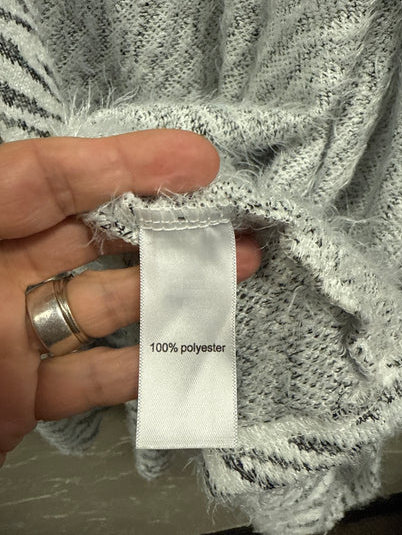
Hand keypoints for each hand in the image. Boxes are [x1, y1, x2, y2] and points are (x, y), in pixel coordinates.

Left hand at [0, 129, 260, 466]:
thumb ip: (11, 188)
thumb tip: (133, 159)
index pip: (56, 175)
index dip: (130, 162)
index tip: (196, 161)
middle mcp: (0, 268)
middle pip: (98, 239)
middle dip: (168, 230)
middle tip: (230, 225)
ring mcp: (17, 332)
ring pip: (108, 306)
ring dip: (171, 295)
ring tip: (230, 279)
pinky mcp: (25, 392)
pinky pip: (90, 377)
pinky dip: (138, 370)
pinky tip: (180, 354)